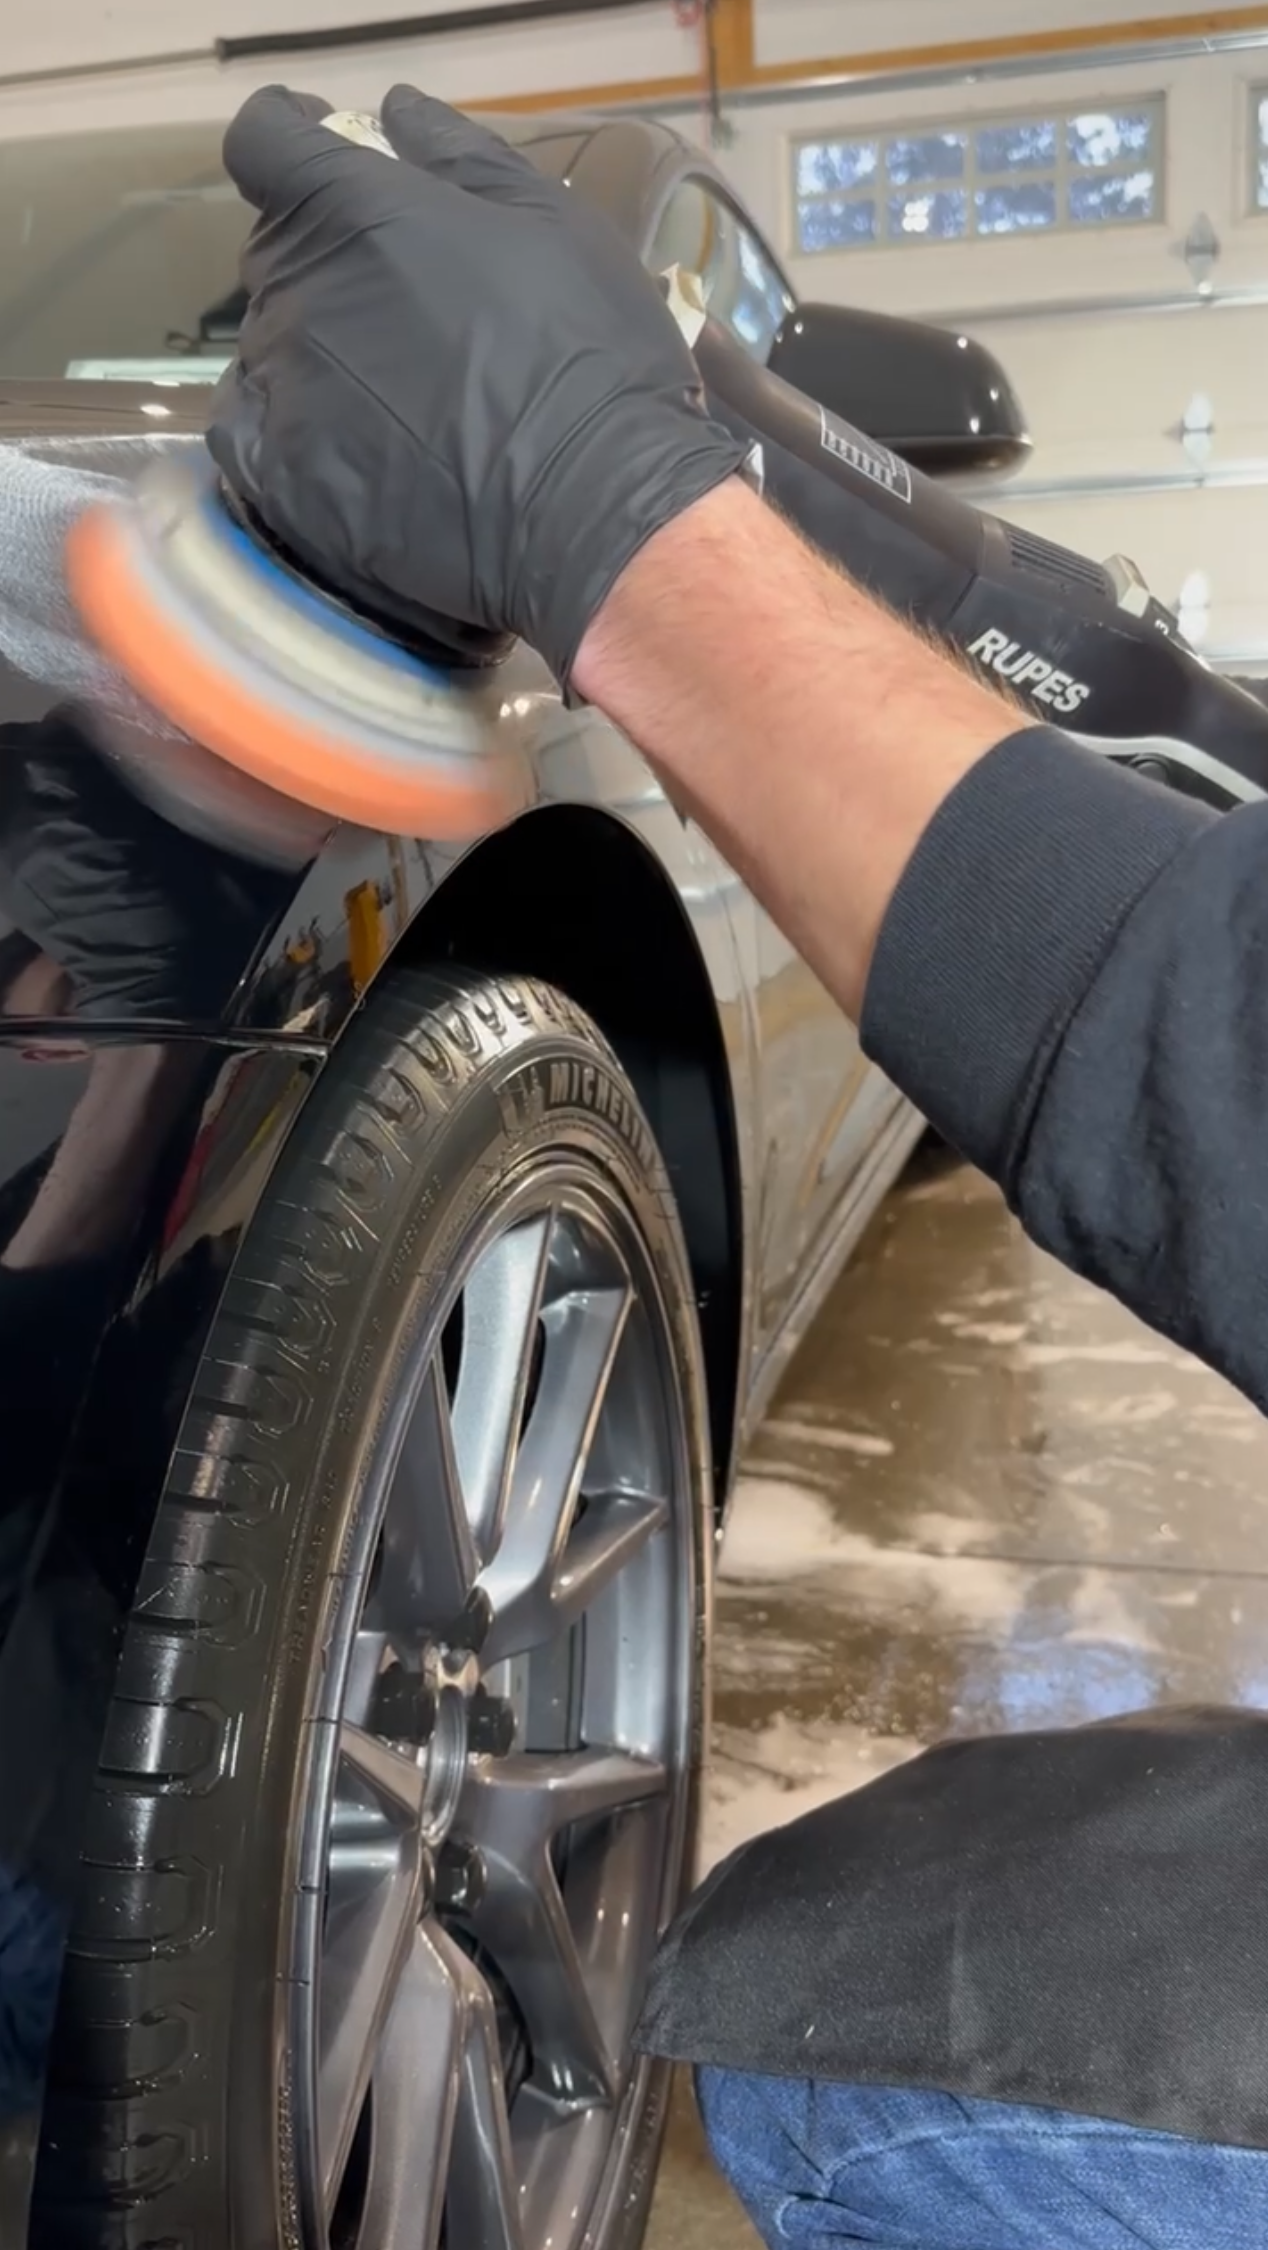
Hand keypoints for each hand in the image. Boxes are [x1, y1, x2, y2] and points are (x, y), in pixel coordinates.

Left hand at [208, 83, 746, 685]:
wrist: (590, 508)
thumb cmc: (587, 354)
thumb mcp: (550, 222)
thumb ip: (460, 157)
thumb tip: (396, 113)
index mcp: (352, 209)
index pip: (265, 142)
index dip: (292, 144)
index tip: (330, 162)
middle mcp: (297, 289)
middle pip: (278, 250)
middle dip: (329, 260)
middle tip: (409, 311)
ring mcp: (282, 388)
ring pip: (269, 346)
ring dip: (317, 354)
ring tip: (396, 399)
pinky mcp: (281, 478)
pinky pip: (249, 435)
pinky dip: (287, 431)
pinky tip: (348, 448)